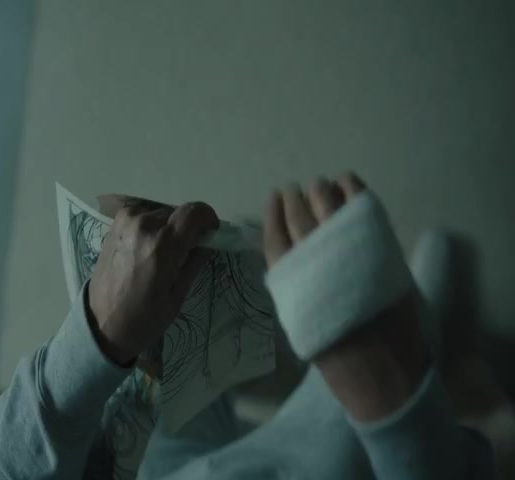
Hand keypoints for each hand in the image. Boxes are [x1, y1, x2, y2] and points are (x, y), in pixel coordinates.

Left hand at [88, 201, 218, 365]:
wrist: (102, 325)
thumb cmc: (144, 318)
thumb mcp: (178, 295)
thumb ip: (195, 261)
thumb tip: (208, 241)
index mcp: (162, 245)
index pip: (195, 212)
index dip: (208, 219)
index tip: (209, 234)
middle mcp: (143, 225)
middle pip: (178, 213)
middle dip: (187, 229)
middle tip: (184, 253)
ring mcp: (125, 222)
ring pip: (161, 213)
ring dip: (168, 228)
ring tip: (162, 255)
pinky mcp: (115, 224)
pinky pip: (144, 215)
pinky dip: (152, 227)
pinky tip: (147, 249)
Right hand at [263, 172, 429, 420]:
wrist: (380, 371)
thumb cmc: (336, 354)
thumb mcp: (300, 320)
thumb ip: (295, 285)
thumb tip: (293, 256)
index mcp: (289, 279)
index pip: (275, 235)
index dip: (275, 213)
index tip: (275, 198)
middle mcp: (311, 259)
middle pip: (300, 216)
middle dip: (297, 199)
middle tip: (297, 189)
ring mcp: (344, 250)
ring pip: (326, 206)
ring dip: (322, 191)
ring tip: (321, 185)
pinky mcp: (376, 248)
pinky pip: (361, 208)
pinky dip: (353, 189)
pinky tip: (347, 180)